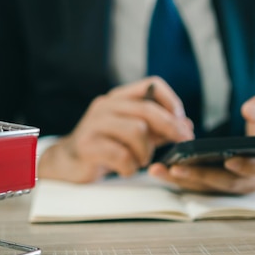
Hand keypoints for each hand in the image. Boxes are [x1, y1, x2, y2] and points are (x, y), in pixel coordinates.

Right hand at [37, 77, 194, 182]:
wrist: (68, 162)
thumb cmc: (104, 146)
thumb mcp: (132, 133)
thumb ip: (157, 128)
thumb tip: (186, 126)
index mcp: (119, 98)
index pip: (152, 85)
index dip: (172, 102)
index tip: (182, 122)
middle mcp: (106, 106)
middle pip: (147, 109)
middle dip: (170, 127)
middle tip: (181, 142)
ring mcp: (94, 124)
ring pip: (136, 131)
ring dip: (146, 151)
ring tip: (141, 160)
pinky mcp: (87, 145)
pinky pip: (121, 155)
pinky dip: (131, 167)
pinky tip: (127, 169)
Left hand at [148, 90, 254, 193]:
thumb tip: (249, 110)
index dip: (246, 166)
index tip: (229, 159)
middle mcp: (252, 180)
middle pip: (225, 182)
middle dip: (200, 176)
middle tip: (176, 168)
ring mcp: (234, 185)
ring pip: (208, 187)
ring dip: (182, 181)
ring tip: (158, 170)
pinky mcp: (219, 185)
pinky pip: (199, 184)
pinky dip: (180, 179)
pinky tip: (159, 169)